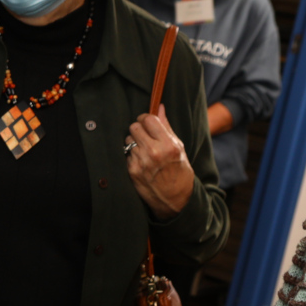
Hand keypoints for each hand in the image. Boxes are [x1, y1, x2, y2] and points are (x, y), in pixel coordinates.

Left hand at [126, 104, 195, 218]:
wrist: (175, 198)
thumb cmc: (179, 170)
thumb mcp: (179, 147)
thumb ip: (167, 127)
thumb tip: (160, 107)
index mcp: (168, 145)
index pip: (148, 119)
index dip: (146, 119)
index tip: (147, 123)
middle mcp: (154, 152)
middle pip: (134, 127)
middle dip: (139, 129)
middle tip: (145, 136)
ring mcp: (141, 162)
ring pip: (128, 140)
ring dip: (134, 142)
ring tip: (144, 150)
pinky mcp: (132, 171)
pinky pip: (126, 153)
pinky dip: (131, 155)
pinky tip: (141, 161)